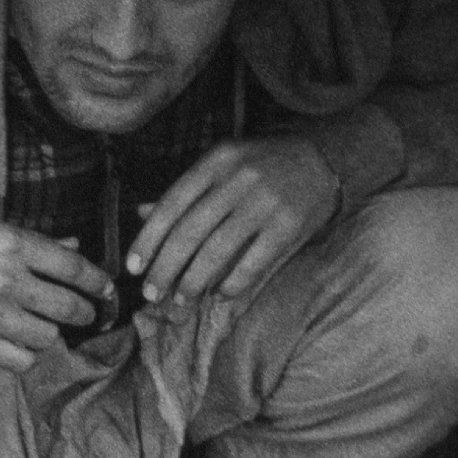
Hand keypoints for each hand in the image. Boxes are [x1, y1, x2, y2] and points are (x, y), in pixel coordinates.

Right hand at [0, 216, 113, 372]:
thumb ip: (33, 241)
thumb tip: (73, 250)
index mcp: (13, 245)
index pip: (74, 268)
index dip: (98, 281)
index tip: (106, 289)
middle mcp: (9, 280)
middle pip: (69, 306)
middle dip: (85, 312)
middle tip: (85, 314)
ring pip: (50, 337)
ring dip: (51, 334)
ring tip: (42, 327)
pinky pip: (23, 361)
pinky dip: (28, 355)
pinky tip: (20, 344)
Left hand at [126, 137, 338, 304]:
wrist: (324, 157)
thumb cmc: (261, 164)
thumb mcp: (221, 166)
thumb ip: (185, 191)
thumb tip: (142, 214)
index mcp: (215, 161)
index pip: (171, 205)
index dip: (148, 240)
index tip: (133, 267)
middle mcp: (237, 179)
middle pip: (189, 232)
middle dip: (165, 268)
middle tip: (150, 294)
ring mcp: (265, 202)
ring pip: (217, 251)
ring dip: (193, 282)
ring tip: (180, 300)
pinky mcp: (289, 225)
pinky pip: (253, 262)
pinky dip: (232, 283)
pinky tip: (220, 295)